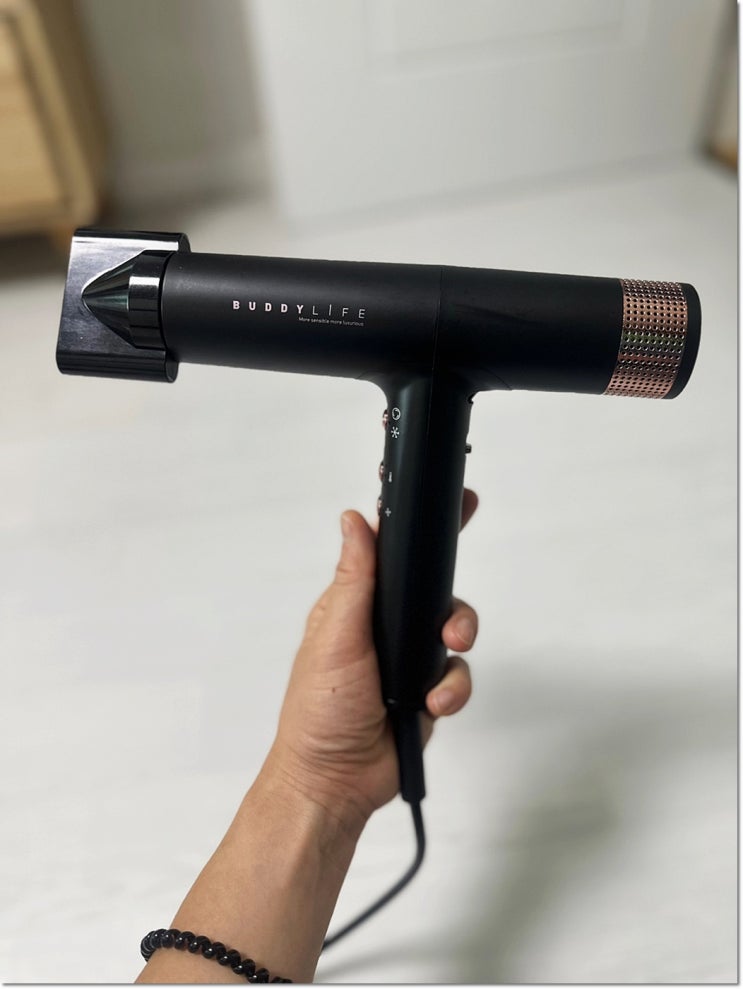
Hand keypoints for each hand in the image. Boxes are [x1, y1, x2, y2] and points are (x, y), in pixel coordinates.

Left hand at [265, 490, 478, 828]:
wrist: (335, 779)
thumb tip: (354, 519)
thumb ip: (354, 578)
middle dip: (452, 601)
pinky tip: (431, 705)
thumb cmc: (319, 710)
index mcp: (357, 603)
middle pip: (435, 589)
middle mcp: (386, 625)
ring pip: (454, 630)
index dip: (421, 529)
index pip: (393, 553)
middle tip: (451, 621)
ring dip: (456, 646)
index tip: (456, 505)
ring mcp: (409, 658)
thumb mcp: (336, 635)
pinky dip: (452, 690)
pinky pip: (458, 676)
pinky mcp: (428, 690)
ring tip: (439, 669)